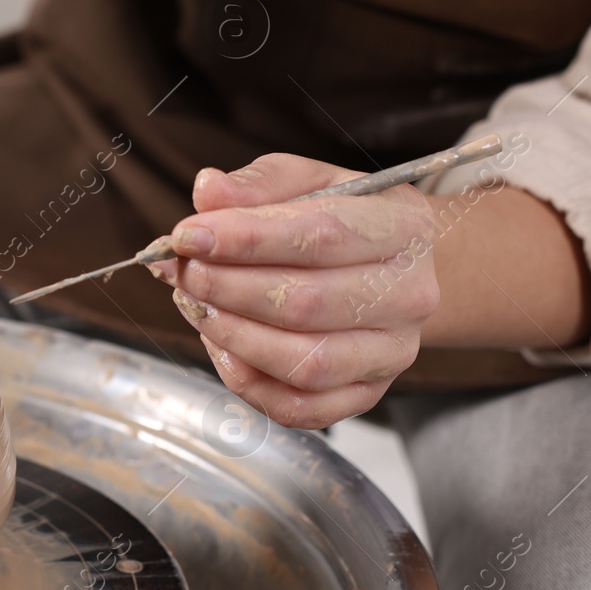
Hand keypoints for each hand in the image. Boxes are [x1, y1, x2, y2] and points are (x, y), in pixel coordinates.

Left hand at [155, 154, 438, 427]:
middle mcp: (408, 295)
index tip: (188, 236)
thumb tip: (207, 191)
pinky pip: (299, 407)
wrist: (392, 270)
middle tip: (182, 271)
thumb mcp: (308, 181)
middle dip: (227, 287)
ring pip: (304, 362)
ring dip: (232, 335)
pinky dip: (248, 382)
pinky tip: (221, 345)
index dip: (246, 239)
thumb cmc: (344, 220)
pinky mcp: (367, 394)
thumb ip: (258, 184)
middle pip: (307, 303)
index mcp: (401, 228)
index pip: (320, 235)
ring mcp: (391, 352)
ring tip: (195, 304)